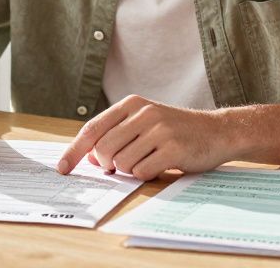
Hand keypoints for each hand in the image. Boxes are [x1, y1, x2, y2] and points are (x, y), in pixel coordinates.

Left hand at [57, 95, 236, 180]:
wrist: (217, 131)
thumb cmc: (176, 131)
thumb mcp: (144, 123)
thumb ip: (116, 135)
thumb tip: (88, 157)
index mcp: (131, 104)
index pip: (92, 129)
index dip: (74, 150)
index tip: (62, 168)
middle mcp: (144, 113)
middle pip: (103, 150)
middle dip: (107, 166)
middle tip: (121, 167)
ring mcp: (159, 130)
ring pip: (122, 163)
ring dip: (130, 170)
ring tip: (148, 161)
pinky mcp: (173, 148)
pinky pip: (142, 172)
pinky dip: (145, 175)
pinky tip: (159, 166)